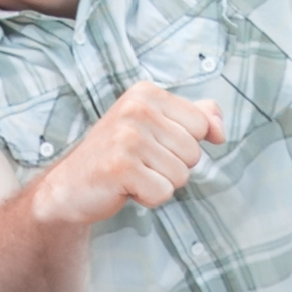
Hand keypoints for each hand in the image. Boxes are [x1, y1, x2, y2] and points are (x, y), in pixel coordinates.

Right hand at [36, 80, 223, 227]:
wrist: (70, 186)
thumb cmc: (117, 156)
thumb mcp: (156, 127)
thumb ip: (195, 118)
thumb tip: (221, 130)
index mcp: (146, 93)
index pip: (200, 125)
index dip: (182, 146)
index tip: (152, 146)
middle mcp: (136, 108)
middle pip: (193, 153)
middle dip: (172, 168)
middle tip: (140, 165)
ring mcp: (126, 137)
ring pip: (180, 176)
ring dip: (160, 184)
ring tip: (133, 176)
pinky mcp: (120, 167)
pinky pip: (163, 193)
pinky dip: (148, 198)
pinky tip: (126, 188)